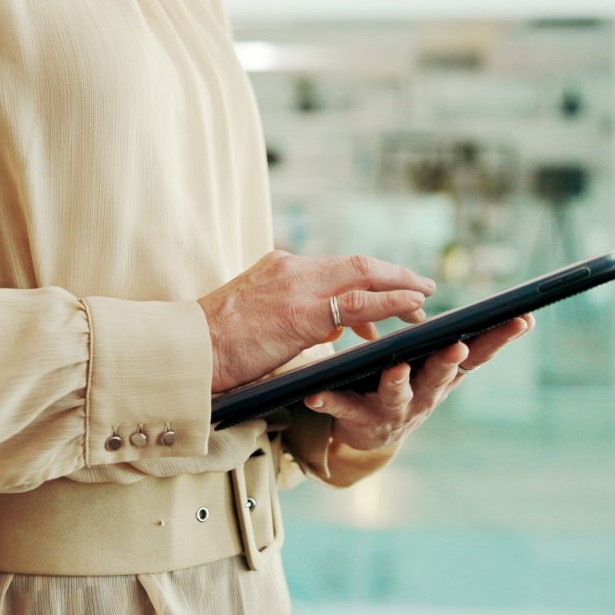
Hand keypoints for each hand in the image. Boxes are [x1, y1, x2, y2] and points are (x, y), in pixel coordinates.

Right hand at [199, 250, 435, 392]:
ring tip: (425, 302)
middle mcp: (293, 267)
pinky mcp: (302, 314)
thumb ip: (298, 315)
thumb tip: (334, 328)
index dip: (372, 277)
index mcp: (281, 266)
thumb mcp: (261, 317)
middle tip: (424, 290)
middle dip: (396, 276)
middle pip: (359, 264)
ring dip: (401, 288)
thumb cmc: (219, 345)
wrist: (189, 350)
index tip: (392, 289)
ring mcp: (298, 287)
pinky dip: (392, 301)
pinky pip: (360, 303)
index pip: (338, 267)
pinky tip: (412, 307)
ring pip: (365, 277)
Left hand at [302, 314, 535, 451]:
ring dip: (398, 382)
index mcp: (443, 376)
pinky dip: (330, 400)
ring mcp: (392, 409)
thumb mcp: (443, 368)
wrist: (373, 435)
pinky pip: (342, 407)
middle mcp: (424, 395)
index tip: (521, 319)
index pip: (478, 354)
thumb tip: (525, 317)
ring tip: (395, 369)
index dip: (500, 339)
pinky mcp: (359, 418)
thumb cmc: (412, 386)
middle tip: (456, 345)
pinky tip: (316, 393)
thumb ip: (472, 344)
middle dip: (448, 361)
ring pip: (397, 395)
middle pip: (440, 377)